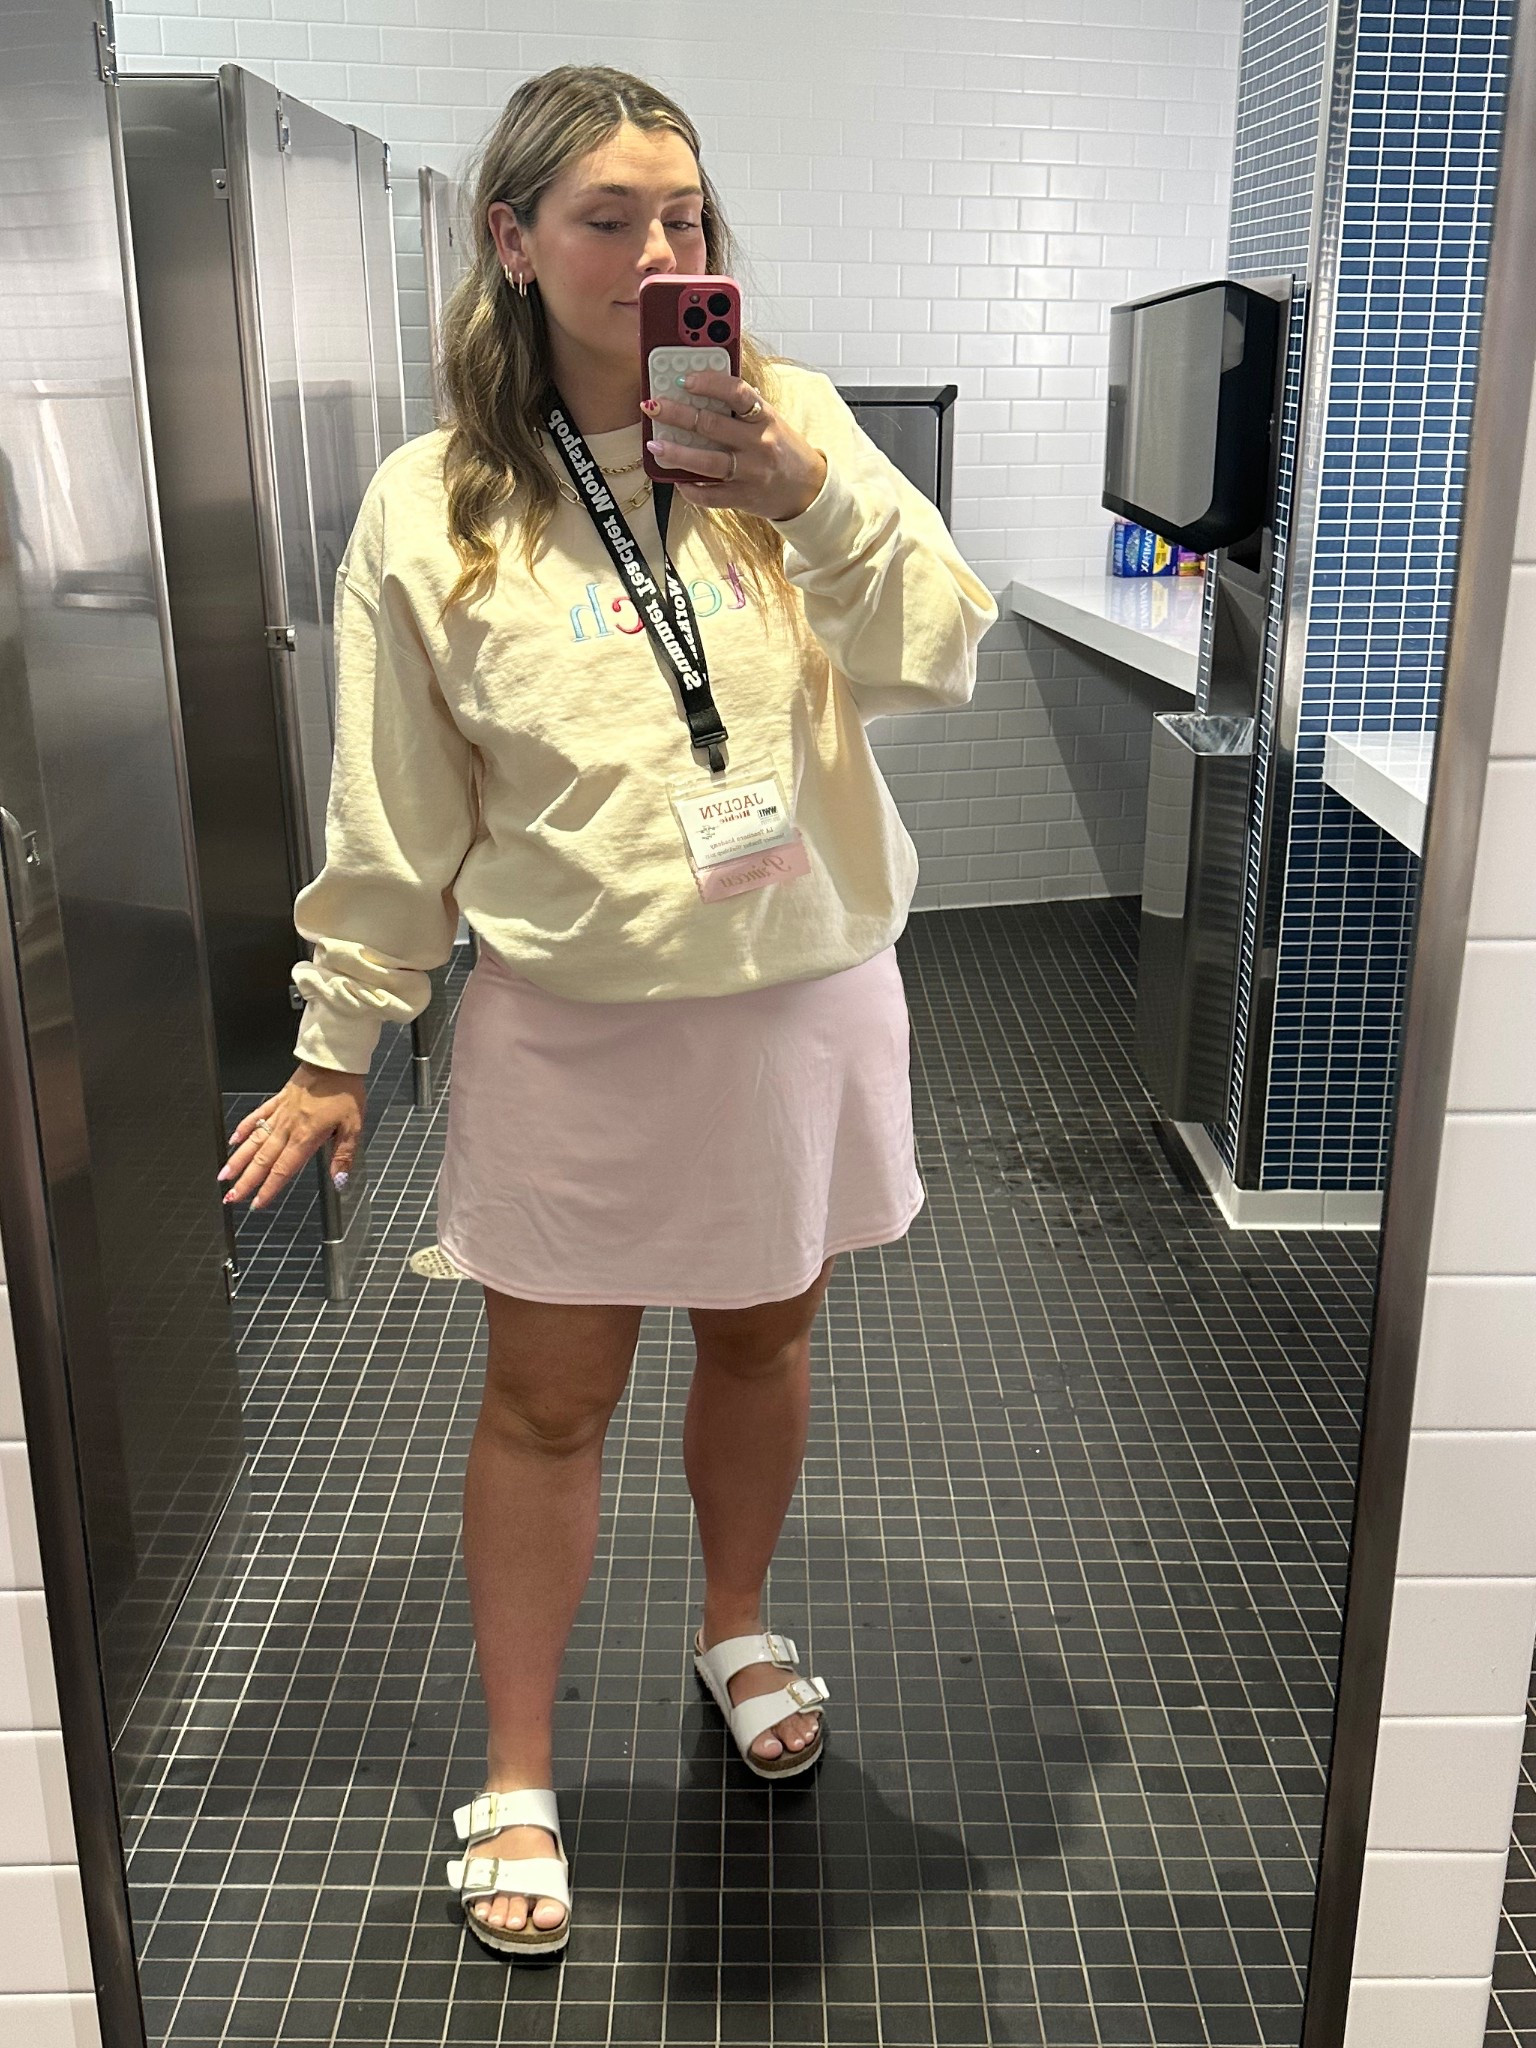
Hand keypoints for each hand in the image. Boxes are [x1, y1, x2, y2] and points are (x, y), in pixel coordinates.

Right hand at [219, 1063, 365, 1211]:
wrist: (334, 1060)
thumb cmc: (345, 1092)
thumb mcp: (353, 1126)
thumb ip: (343, 1155)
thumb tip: (340, 1180)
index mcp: (306, 1136)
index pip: (283, 1170)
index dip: (269, 1189)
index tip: (256, 1204)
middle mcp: (288, 1127)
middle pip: (263, 1160)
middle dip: (246, 1181)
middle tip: (231, 1197)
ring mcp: (280, 1113)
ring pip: (254, 1141)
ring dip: (238, 1160)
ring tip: (224, 1176)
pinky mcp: (277, 1099)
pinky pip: (256, 1115)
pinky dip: (243, 1128)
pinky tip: (233, 1140)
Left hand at [641, 369, 827, 522]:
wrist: (808, 489)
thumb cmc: (783, 448)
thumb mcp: (769, 419)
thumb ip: (741, 406)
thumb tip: (700, 388)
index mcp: (765, 417)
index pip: (736, 392)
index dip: (708, 383)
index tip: (684, 379)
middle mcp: (758, 444)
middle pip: (712, 425)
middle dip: (677, 414)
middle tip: (653, 406)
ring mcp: (750, 473)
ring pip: (707, 463)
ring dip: (676, 452)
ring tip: (655, 444)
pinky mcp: (743, 498)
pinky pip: (710, 496)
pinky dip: (690, 488)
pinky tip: (676, 479)